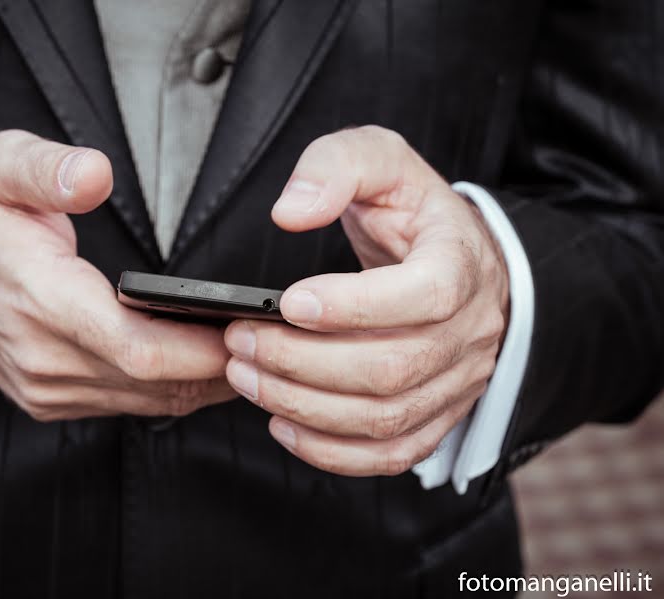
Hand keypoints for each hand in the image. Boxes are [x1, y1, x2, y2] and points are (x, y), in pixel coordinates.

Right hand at [0, 130, 232, 419]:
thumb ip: (47, 168)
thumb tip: (95, 176)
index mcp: (40, 301)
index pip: (139, 348)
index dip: (203, 348)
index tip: (250, 331)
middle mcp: (44, 358)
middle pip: (155, 384)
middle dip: (221, 368)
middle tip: (271, 343)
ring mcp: (45, 386)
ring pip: (146, 403)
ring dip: (202, 383)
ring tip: (249, 353)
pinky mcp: (47, 397)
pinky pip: (125, 405)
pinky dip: (170, 390)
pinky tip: (200, 364)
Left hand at [224, 126, 508, 475]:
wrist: (458, 255)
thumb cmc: (413, 211)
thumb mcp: (381, 161)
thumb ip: (336, 168)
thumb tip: (291, 211)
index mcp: (461, 264)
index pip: (423, 296)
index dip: (353, 307)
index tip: (287, 302)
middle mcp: (469, 331)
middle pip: (391, 369)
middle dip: (302, 363)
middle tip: (240, 342)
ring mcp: (457, 380)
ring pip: (385, 417)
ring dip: (305, 406)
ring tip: (246, 377)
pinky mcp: (437, 413)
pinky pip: (392, 453)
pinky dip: (333, 451)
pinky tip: (284, 424)